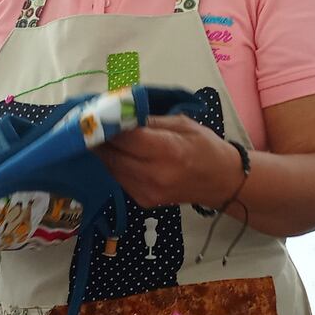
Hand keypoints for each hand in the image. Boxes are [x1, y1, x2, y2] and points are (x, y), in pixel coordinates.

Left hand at [95, 116, 242, 209]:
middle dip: (100, 139)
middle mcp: (153, 175)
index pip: (125, 137)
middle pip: (112, 155)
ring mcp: (146, 192)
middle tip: (93, 123)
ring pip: (111, 168)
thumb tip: (121, 115)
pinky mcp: (142, 201)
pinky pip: (119, 179)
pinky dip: (115, 164)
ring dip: (104, 152)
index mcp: (167, 151)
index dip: (108, 125)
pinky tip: (118, 153)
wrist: (222, 182)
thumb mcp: (182, 124)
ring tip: (102, 135)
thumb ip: (150, 121)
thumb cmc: (205, 147)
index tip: (98, 114)